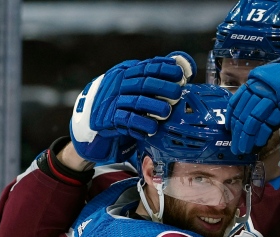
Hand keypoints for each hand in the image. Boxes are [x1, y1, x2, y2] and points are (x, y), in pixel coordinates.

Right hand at [70, 51, 196, 162]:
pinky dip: (140, 124)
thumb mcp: (136, 80)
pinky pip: (126, 121)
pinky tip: (153, 128)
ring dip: (153, 107)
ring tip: (167, 112)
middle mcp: (120, 84)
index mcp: (128, 72)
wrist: (93, 114)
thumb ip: (159, 73)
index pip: (147, 67)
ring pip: (135, 102)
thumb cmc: (124, 96)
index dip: (163, 69)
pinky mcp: (110, 119)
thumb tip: (186, 65)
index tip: (180, 74)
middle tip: (177, 93)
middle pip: (142, 83)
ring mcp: (114, 101)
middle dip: (162, 87)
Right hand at [226, 58, 279, 170]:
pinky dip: (234, 108)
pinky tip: (232, 123)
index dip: (255, 135)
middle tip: (239, 150)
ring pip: (243, 103)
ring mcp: (265, 83)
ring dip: (237, 123)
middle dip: (243, 133)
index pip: (263, 120)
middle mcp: (274, 90)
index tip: (252, 148)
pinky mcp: (258, 81)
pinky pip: (241, 93)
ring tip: (235, 140)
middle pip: (251, 113)